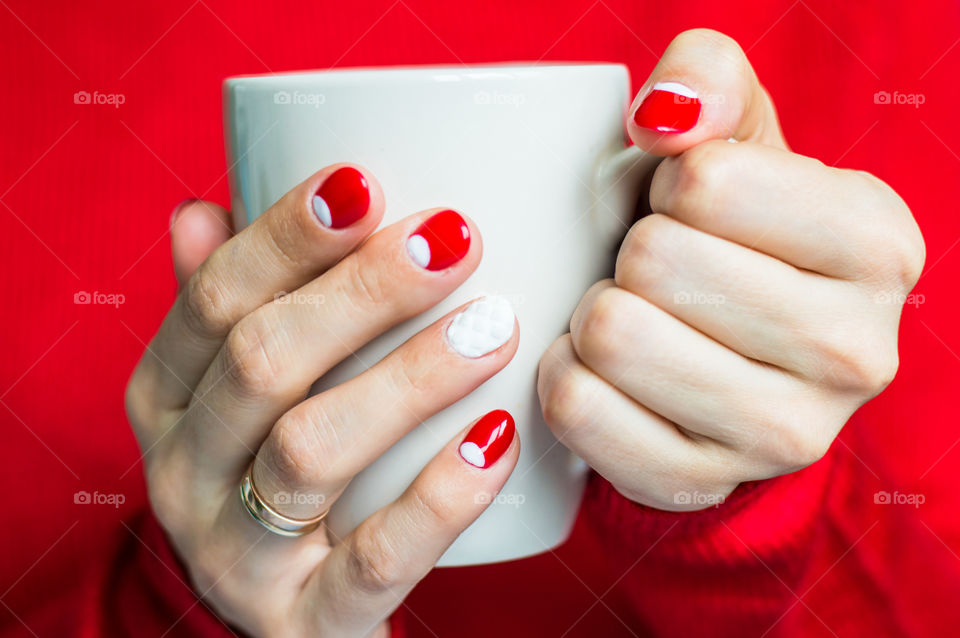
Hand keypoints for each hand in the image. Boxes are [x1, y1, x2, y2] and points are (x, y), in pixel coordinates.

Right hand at [126, 165, 519, 635]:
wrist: (290, 613)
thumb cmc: (278, 465)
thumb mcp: (238, 390)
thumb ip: (230, 307)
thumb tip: (205, 207)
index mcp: (164, 399)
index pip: (211, 302)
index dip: (285, 236)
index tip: (366, 179)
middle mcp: (182, 475)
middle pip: (261, 363)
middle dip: (360, 292)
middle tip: (453, 239)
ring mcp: (237, 556)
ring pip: (311, 452)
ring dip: (408, 378)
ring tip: (493, 327)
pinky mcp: (305, 620)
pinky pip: (375, 559)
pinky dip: (440, 496)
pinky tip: (497, 437)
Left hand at [537, 29, 924, 510]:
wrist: (729, 354)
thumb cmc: (728, 232)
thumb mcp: (735, 134)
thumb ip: (708, 79)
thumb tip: (663, 117)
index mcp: (878, 243)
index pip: (706, 183)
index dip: (669, 185)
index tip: (692, 212)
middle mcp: (856, 350)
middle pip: (654, 261)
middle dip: (633, 252)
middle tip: (659, 271)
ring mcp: (786, 435)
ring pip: (613, 336)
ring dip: (598, 312)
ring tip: (636, 316)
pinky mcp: (704, 482)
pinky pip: (579, 407)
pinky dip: (566, 373)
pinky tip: (605, 370)